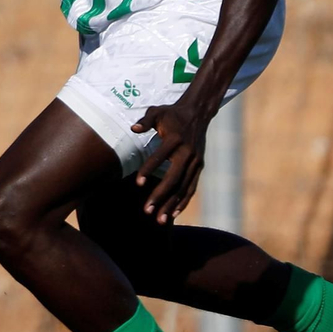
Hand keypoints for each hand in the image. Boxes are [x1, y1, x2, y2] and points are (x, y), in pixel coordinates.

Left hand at [131, 98, 215, 223]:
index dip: (148, 169)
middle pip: (173, 178)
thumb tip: (133, 129)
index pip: (159, 156)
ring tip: (159, 219)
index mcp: (175, 138)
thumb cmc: (171, 114)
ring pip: (183, 187)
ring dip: (172, 204)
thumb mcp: (157, 111)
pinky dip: (184, 201)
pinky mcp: (199, 167)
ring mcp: (195, 161)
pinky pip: (192, 187)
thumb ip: (145, 120)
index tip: (137, 184)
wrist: (198, 113)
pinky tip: (174, 214)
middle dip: (160, 196)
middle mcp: (187, 152)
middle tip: (147, 210)